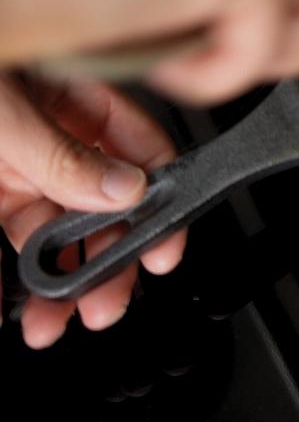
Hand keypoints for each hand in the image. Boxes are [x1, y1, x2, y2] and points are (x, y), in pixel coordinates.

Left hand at [0, 72, 184, 347]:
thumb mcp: (7, 114)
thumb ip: (64, 155)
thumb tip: (125, 191)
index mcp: (77, 101)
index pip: (140, 151)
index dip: (159, 201)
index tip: (161, 249)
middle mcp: (53, 136)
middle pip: (100, 205)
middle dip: (106, 260)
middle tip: (106, 301)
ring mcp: (15, 168)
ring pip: (52, 233)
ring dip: (56, 282)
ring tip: (53, 320)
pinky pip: (2, 243)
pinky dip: (5, 281)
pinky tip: (5, 307)